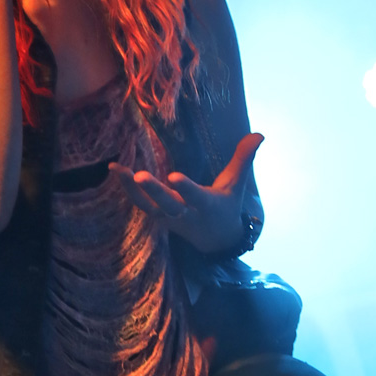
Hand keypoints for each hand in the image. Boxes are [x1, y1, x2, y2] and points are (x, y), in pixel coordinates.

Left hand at [108, 132, 263, 252]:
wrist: (216, 241)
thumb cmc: (226, 206)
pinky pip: (140, 204)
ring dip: (131, 189)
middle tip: (139, 176)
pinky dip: (127, 189)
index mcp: (206, 205)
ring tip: (118, 169)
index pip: (195, 197)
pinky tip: (116, 170)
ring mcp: (168, 218)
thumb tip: (259, 134)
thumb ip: (244, 159)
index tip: (173, 177)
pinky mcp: (157, 217)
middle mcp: (185, 214)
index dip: (185, 189)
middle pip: (167, 204)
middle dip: (154, 192)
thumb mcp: (238, 185)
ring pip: (147, 206)